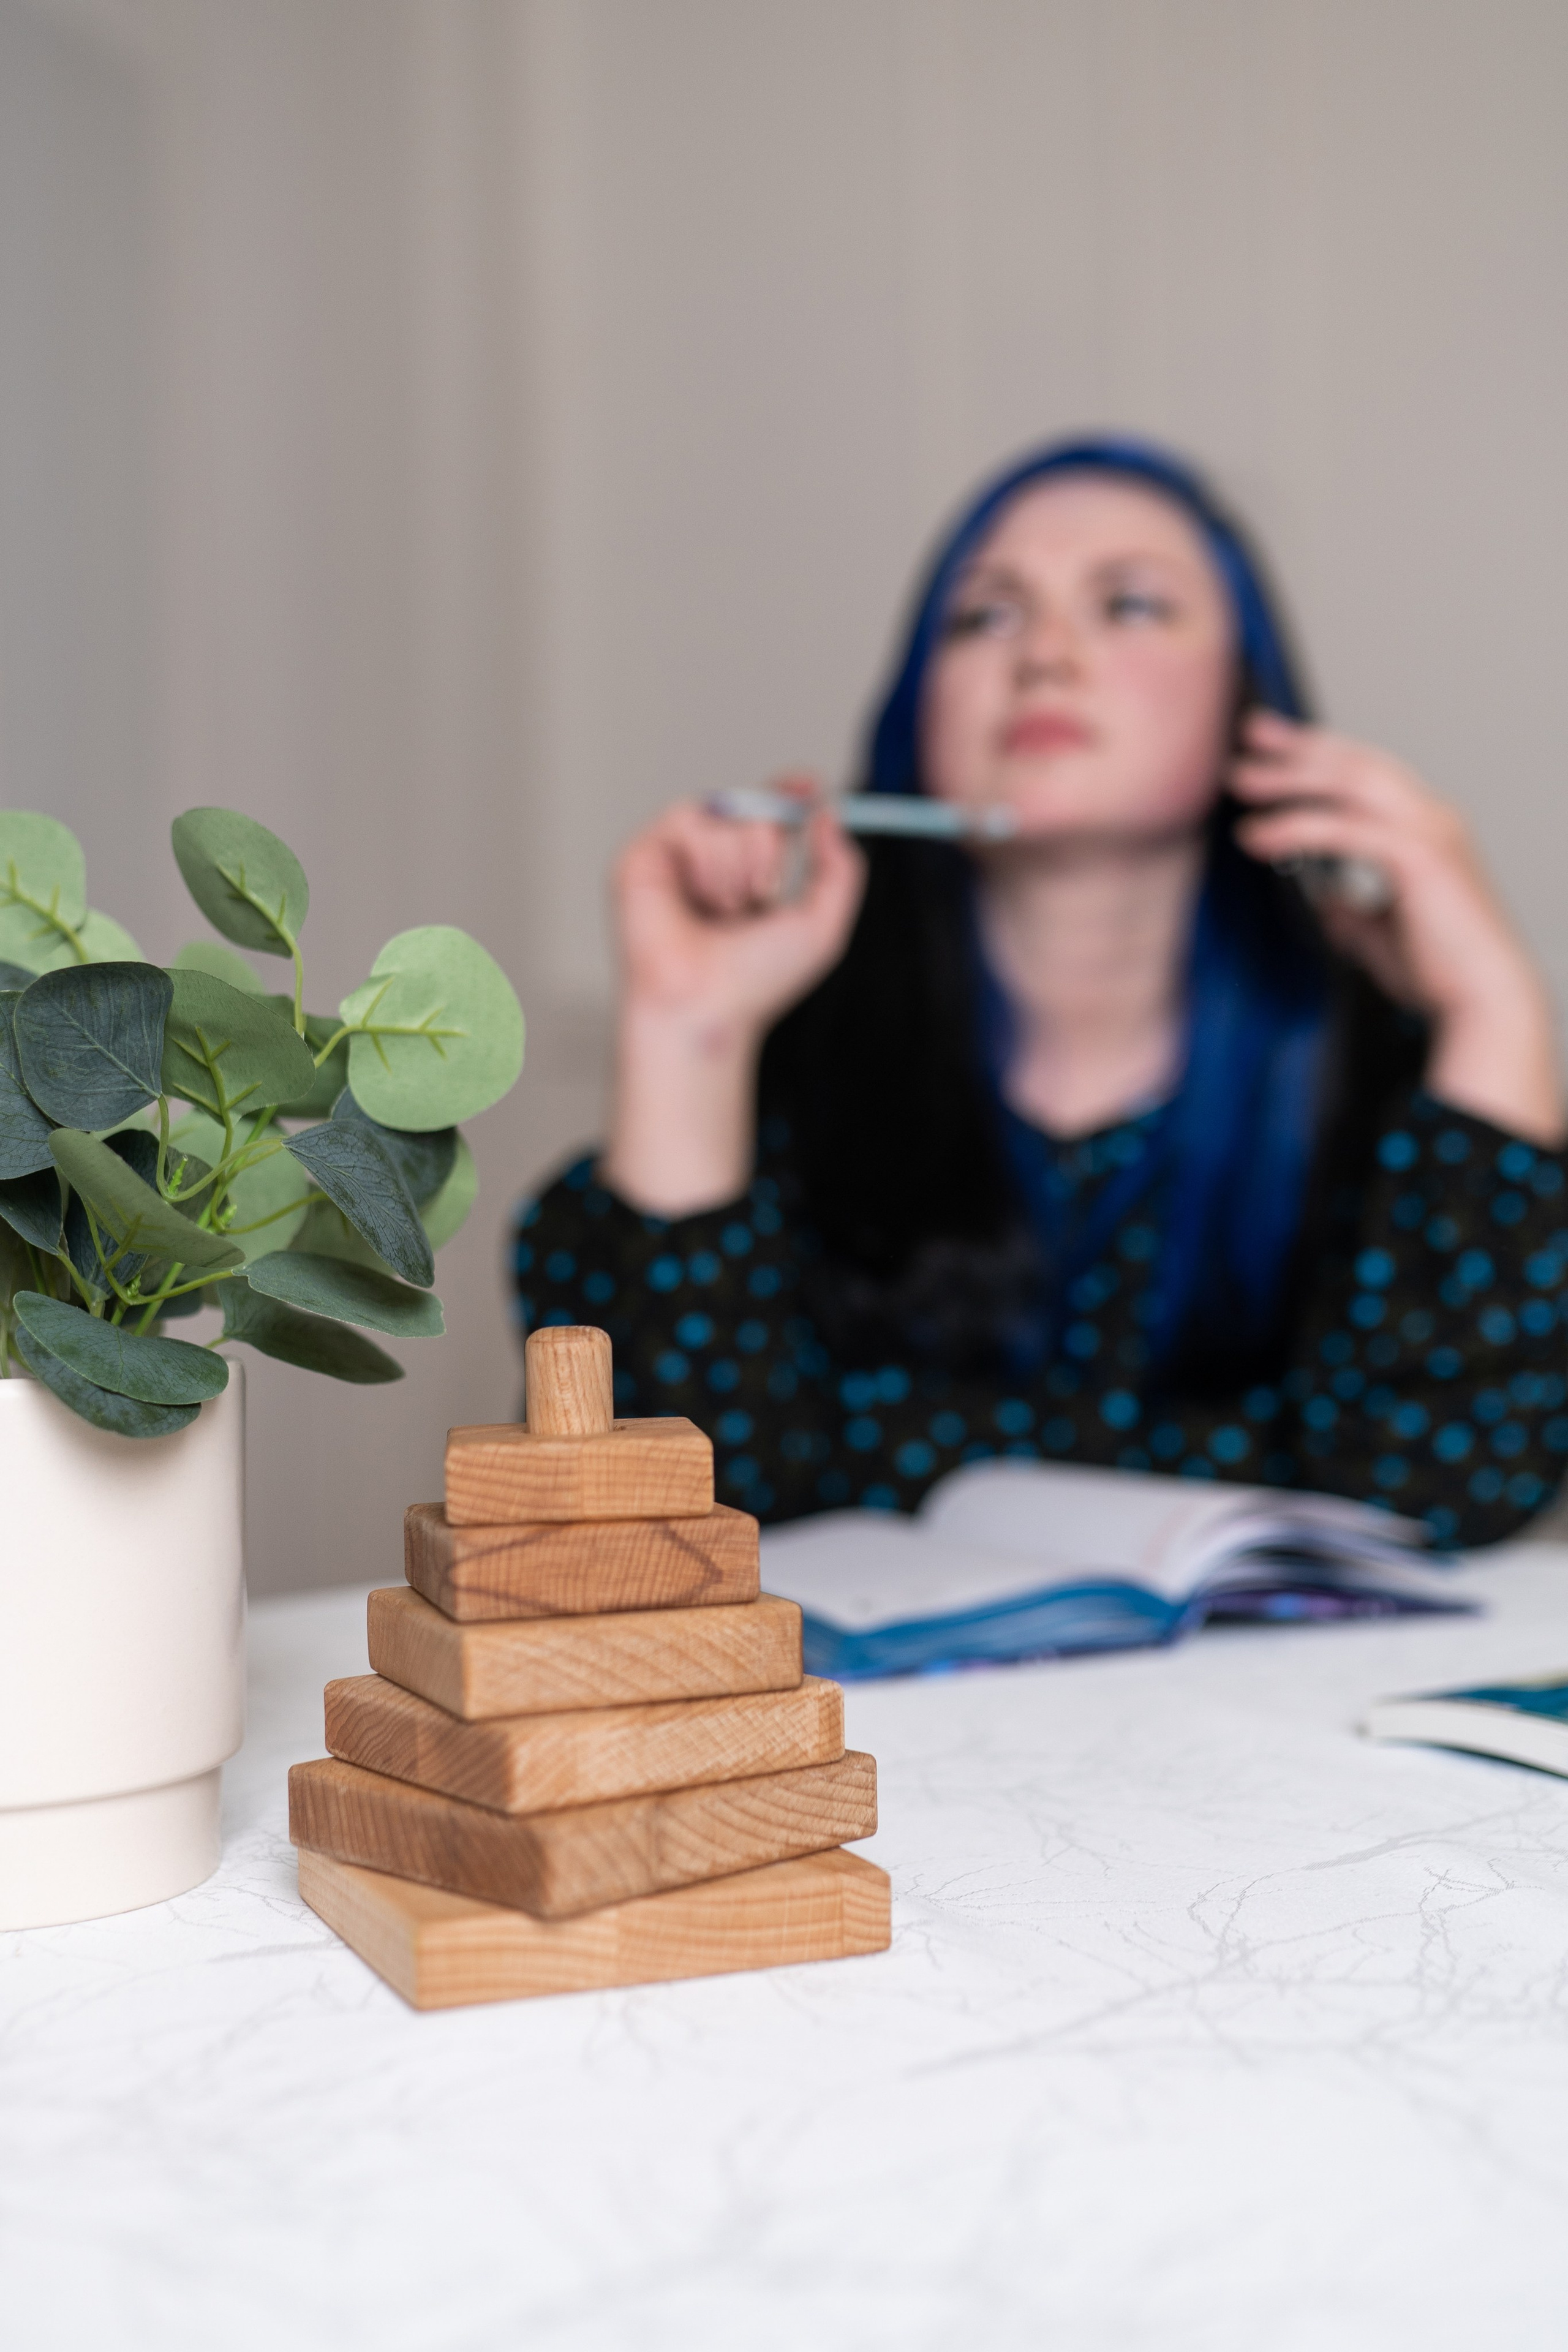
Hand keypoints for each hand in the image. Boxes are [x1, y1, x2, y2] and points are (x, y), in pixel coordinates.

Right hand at [602, 780, 866, 1213]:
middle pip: (754, 807)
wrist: (703, 1003)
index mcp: (749, 878)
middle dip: (768, 850)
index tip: (809, 786)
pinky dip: (707, 857)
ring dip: (738, 866)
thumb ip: (840, 868)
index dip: (789, 794)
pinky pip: (691, 818)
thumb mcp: (822, 927)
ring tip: (720, 910)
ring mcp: (677, 859)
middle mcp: (713, 865)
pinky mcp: (645, 855)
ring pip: (726, 812)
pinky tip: (699, 897)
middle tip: (755, 898)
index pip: (770, 818)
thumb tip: (828, 812)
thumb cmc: (755, 981)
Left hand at [1231, 712, 1563, 1144]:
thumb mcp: (1379, 933)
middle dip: (1300, 746)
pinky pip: (1344, 829)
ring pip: (1350, 781)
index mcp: (1426, 826)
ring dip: (1291, 777)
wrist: (1481, 1000)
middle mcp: (1432, 816)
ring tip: (1240, 780)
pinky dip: (1296, 828)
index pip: (1366, 773)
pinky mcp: (1418, 856)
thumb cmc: (1439, 972)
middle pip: (1356, 763)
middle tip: (1249, 733)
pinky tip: (1258, 836)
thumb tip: (1323, 900)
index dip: (1318, 754)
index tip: (1269, 745)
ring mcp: (1429, 830)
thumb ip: (1351, 910)